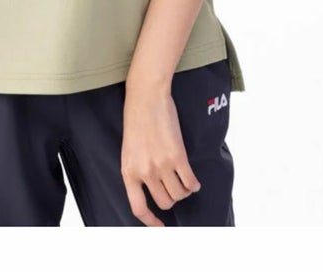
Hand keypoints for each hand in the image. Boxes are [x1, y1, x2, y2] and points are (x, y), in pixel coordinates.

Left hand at [120, 85, 200, 226]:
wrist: (146, 98)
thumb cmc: (136, 120)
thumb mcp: (129, 149)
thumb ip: (137, 170)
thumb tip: (151, 188)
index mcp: (128, 172)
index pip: (138, 208)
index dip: (150, 221)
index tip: (160, 226)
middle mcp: (144, 172)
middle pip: (165, 202)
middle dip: (172, 198)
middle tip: (174, 187)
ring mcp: (161, 165)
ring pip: (179, 195)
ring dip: (184, 191)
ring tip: (184, 180)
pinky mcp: (177, 156)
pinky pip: (190, 182)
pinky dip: (194, 184)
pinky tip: (193, 180)